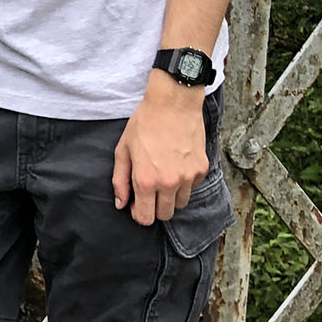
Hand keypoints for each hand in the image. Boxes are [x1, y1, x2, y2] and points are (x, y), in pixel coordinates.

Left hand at [112, 75, 208, 224]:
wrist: (173, 103)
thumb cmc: (144, 124)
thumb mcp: (123, 150)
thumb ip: (120, 181)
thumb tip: (121, 205)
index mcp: (146, 181)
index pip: (145, 218)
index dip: (139, 214)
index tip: (137, 204)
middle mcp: (169, 183)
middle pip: (165, 215)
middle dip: (155, 207)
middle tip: (149, 190)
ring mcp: (188, 177)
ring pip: (180, 203)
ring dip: (170, 196)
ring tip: (163, 175)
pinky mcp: (201, 169)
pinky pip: (192, 187)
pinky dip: (184, 182)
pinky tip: (176, 164)